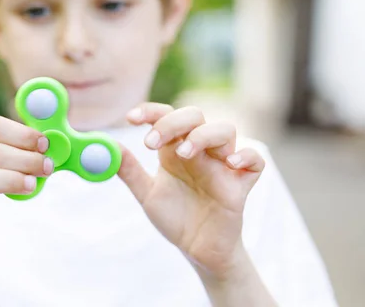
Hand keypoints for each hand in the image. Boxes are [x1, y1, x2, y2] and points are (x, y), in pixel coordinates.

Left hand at [119, 103, 265, 277]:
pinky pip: (255, 161)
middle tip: (151, 144)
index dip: (150, 112)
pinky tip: (230, 163)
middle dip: (172, 122)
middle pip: (195, 116)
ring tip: (184, 154)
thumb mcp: (148, 195)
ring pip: (225, 130)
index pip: (166, 117)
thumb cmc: (176, 218)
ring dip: (203, 135)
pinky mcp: (241, 184)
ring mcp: (222, 165)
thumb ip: (130, 171)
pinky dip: (247, 156)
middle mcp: (200, 151)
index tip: (130, 118)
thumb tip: (108, 148)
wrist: (198, 251)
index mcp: (175, 149)